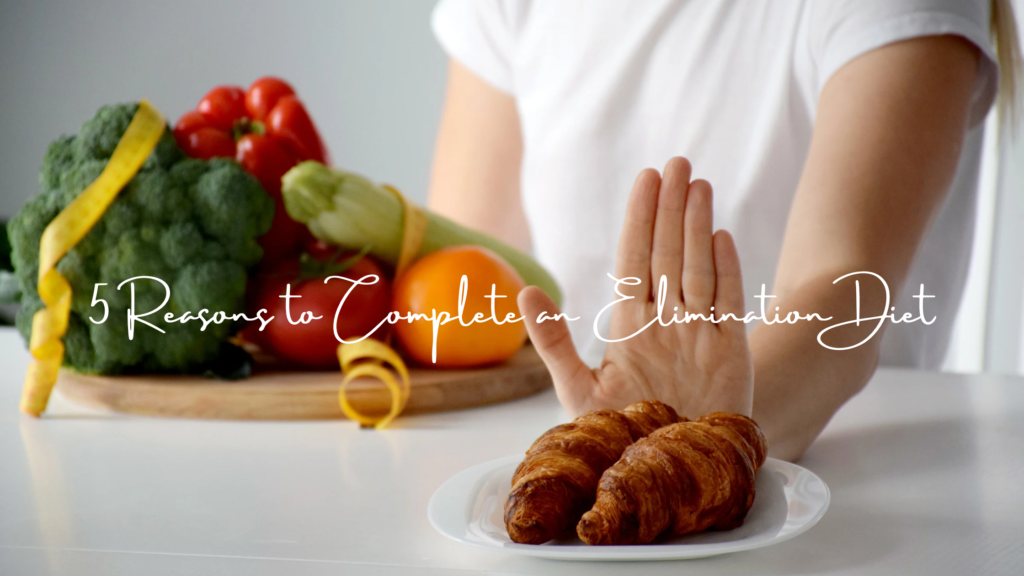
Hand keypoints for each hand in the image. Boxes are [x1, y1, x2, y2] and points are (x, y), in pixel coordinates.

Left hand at [518, 157, 752, 418]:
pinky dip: (726, 271)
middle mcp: (665, 322)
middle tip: (676, 163)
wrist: (668, 471)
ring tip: (697, 185)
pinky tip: (720, 236)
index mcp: (629, 326)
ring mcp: (698, 333)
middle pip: (669, 254)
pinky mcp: (729, 352)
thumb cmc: (621, 435)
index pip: (635, 261)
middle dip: (670, 209)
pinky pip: (728, 303)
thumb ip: (553, 342)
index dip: (640, 220)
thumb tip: (526, 293)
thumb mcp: (579, 391)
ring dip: (697, 227)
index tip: (645, 180)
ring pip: (698, 268)